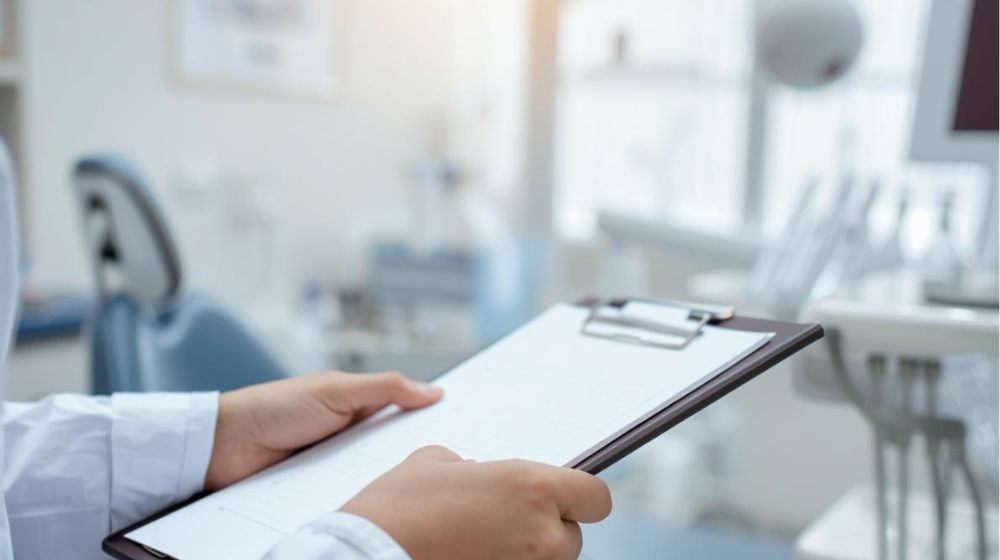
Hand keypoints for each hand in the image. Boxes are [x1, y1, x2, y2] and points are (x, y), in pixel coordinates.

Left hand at [205, 371, 442, 490]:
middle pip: (392, 451)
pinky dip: (360, 498)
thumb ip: (385, 388)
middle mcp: (348, 438)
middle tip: (449, 466)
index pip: (403, 416)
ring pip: (373, 477)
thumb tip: (434, 391)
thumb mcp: (336, 389)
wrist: (222, 447)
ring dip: (386, 481)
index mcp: (356, 407)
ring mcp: (333, 467)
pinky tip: (378, 505)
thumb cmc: (274, 407)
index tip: (463, 431)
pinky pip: (347, 496)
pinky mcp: (317, 492)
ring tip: (420, 493)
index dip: (429, 422)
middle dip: (413, 457)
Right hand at [341, 446, 612, 559]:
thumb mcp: (435, 460)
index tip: (565, 499)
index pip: (596, 497)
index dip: (580, 496)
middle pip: (572, 536)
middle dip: (545, 529)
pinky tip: (473, 557)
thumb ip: (474, 465)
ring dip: (527, 554)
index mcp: (532, 487)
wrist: (362, 557)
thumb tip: (479, 474)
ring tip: (482, 545)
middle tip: (505, 524)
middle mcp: (542, 534)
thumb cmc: (396, 508)